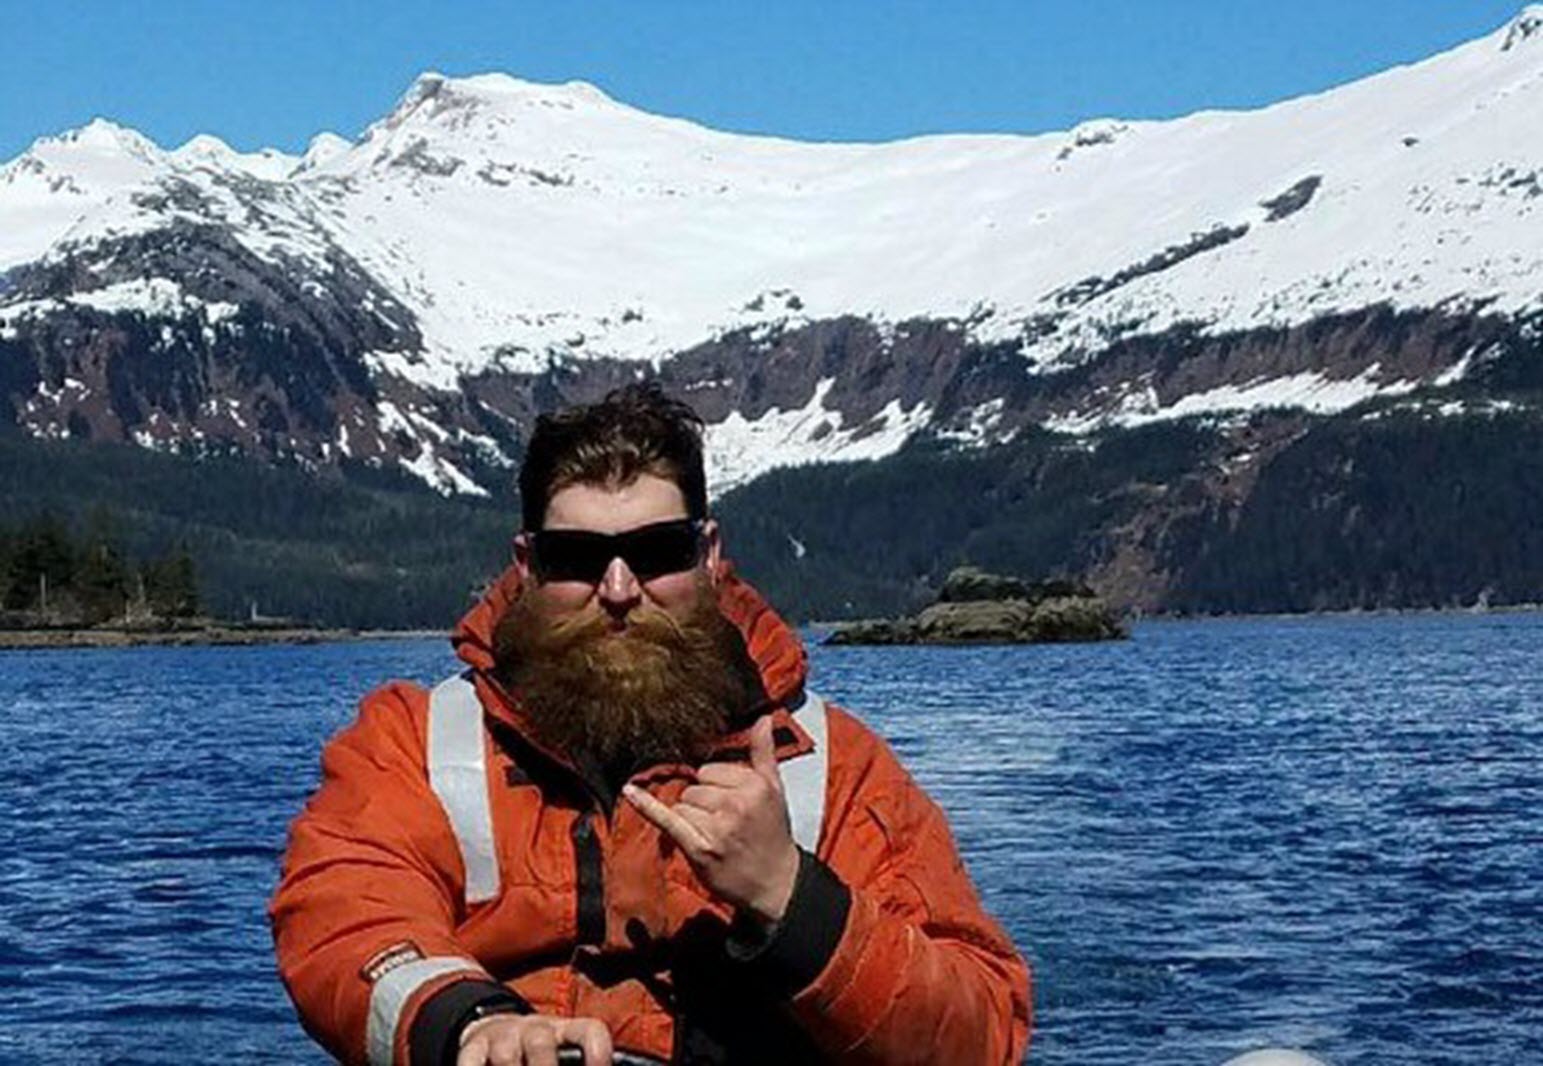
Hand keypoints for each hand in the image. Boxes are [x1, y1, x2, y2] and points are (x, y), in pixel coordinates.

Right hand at [457, 1013, 612, 1065]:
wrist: (494, 1029)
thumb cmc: (540, 1053)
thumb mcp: (562, 1054)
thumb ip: (577, 1061)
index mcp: (565, 1030)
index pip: (589, 1031)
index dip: (598, 1053)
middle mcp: (535, 1029)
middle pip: (541, 1042)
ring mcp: (503, 1036)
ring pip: (506, 1055)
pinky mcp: (473, 1048)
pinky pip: (469, 1063)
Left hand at [623, 716, 799, 922]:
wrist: (776, 884)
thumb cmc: (772, 834)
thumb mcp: (775, 790)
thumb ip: (764, 753)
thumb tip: (763, 719)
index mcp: (755, 785)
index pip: (710, 770)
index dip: (715, 786)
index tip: (730, 805)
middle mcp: (736, 803)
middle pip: (693, 788)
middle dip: (702, 804)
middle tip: (725, 825)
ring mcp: (717, 827)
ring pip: (681, 805)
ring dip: (690, 821)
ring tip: (715, 837)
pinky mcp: (700, 848)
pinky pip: (667, 819)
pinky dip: (647, 806)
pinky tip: (630, 792)